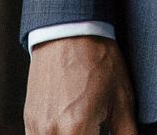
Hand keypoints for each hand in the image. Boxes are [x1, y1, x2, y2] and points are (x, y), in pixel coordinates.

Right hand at [23, 36, 137, 134]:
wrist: (70, 31)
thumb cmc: (98, 61)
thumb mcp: (122, 100)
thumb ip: (126, 134)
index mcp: (76, 129)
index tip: (104, 133)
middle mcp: (51, 132)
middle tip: (98, 130)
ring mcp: (37, 127)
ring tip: (89, 128)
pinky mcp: (30, 120)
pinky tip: (73, 128)